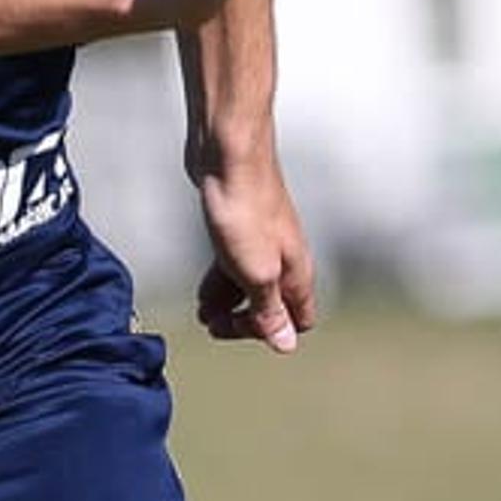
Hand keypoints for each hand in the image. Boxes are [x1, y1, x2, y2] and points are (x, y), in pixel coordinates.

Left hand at [195, 156, 316, 353]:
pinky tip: (203, 290)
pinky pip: (235, 264)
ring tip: (204, 313)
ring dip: (228, 303)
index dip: (269, 331)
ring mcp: (264, 243)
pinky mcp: (242, 228)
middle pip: (272, 305)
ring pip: (251, 285)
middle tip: (213, 324)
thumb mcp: (256, 274)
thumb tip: (286, 343)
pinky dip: (221, 282)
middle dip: (243, 320)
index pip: (297, 320)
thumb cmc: (246, 209)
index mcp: (296, 273)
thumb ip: (269, 310)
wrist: (229, 157)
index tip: (238, 326)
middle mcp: (285, 259)